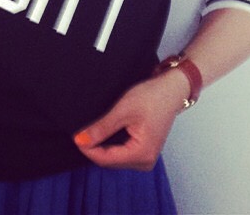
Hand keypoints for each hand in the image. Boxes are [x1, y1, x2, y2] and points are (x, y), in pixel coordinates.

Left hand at [72, 71, 187, 170]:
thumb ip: (101, 128)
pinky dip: (113, 145)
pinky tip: (108, 133)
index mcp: (142, 154)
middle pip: (110, 161)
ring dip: (104, 147)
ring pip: (115, 159)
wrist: (173, 88)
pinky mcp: (146, 152)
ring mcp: (146, 158)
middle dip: (96, 148)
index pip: (105, 159)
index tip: (76, 136)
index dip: (88, 148)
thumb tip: (80, 141)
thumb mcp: (124, 109)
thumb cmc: (152, 96)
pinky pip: (122, 154)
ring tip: (96, 130)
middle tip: (85, 131)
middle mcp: (145, 161)